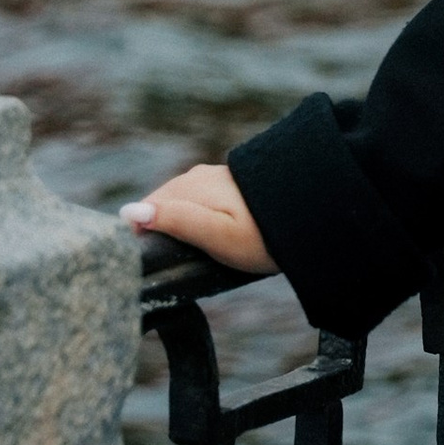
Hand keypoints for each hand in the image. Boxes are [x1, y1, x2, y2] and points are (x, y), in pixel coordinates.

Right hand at [121, 163, 275, 273]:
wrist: (315, 215)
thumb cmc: (263, 234)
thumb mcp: (215, 234)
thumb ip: (175, 220)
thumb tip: (128, 212)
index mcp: (189, 186)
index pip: (145, 209)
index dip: (137, 237)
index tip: (140, 266)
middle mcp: (198, 176)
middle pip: (161, 206)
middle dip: (153, 230)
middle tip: (158, 268)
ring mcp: (215, 179)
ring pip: (179, 204)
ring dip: (173, 225)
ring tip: (178, 258)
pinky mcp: (229, 186)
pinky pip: (197, 203)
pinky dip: (191, 220)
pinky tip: (200, 239)